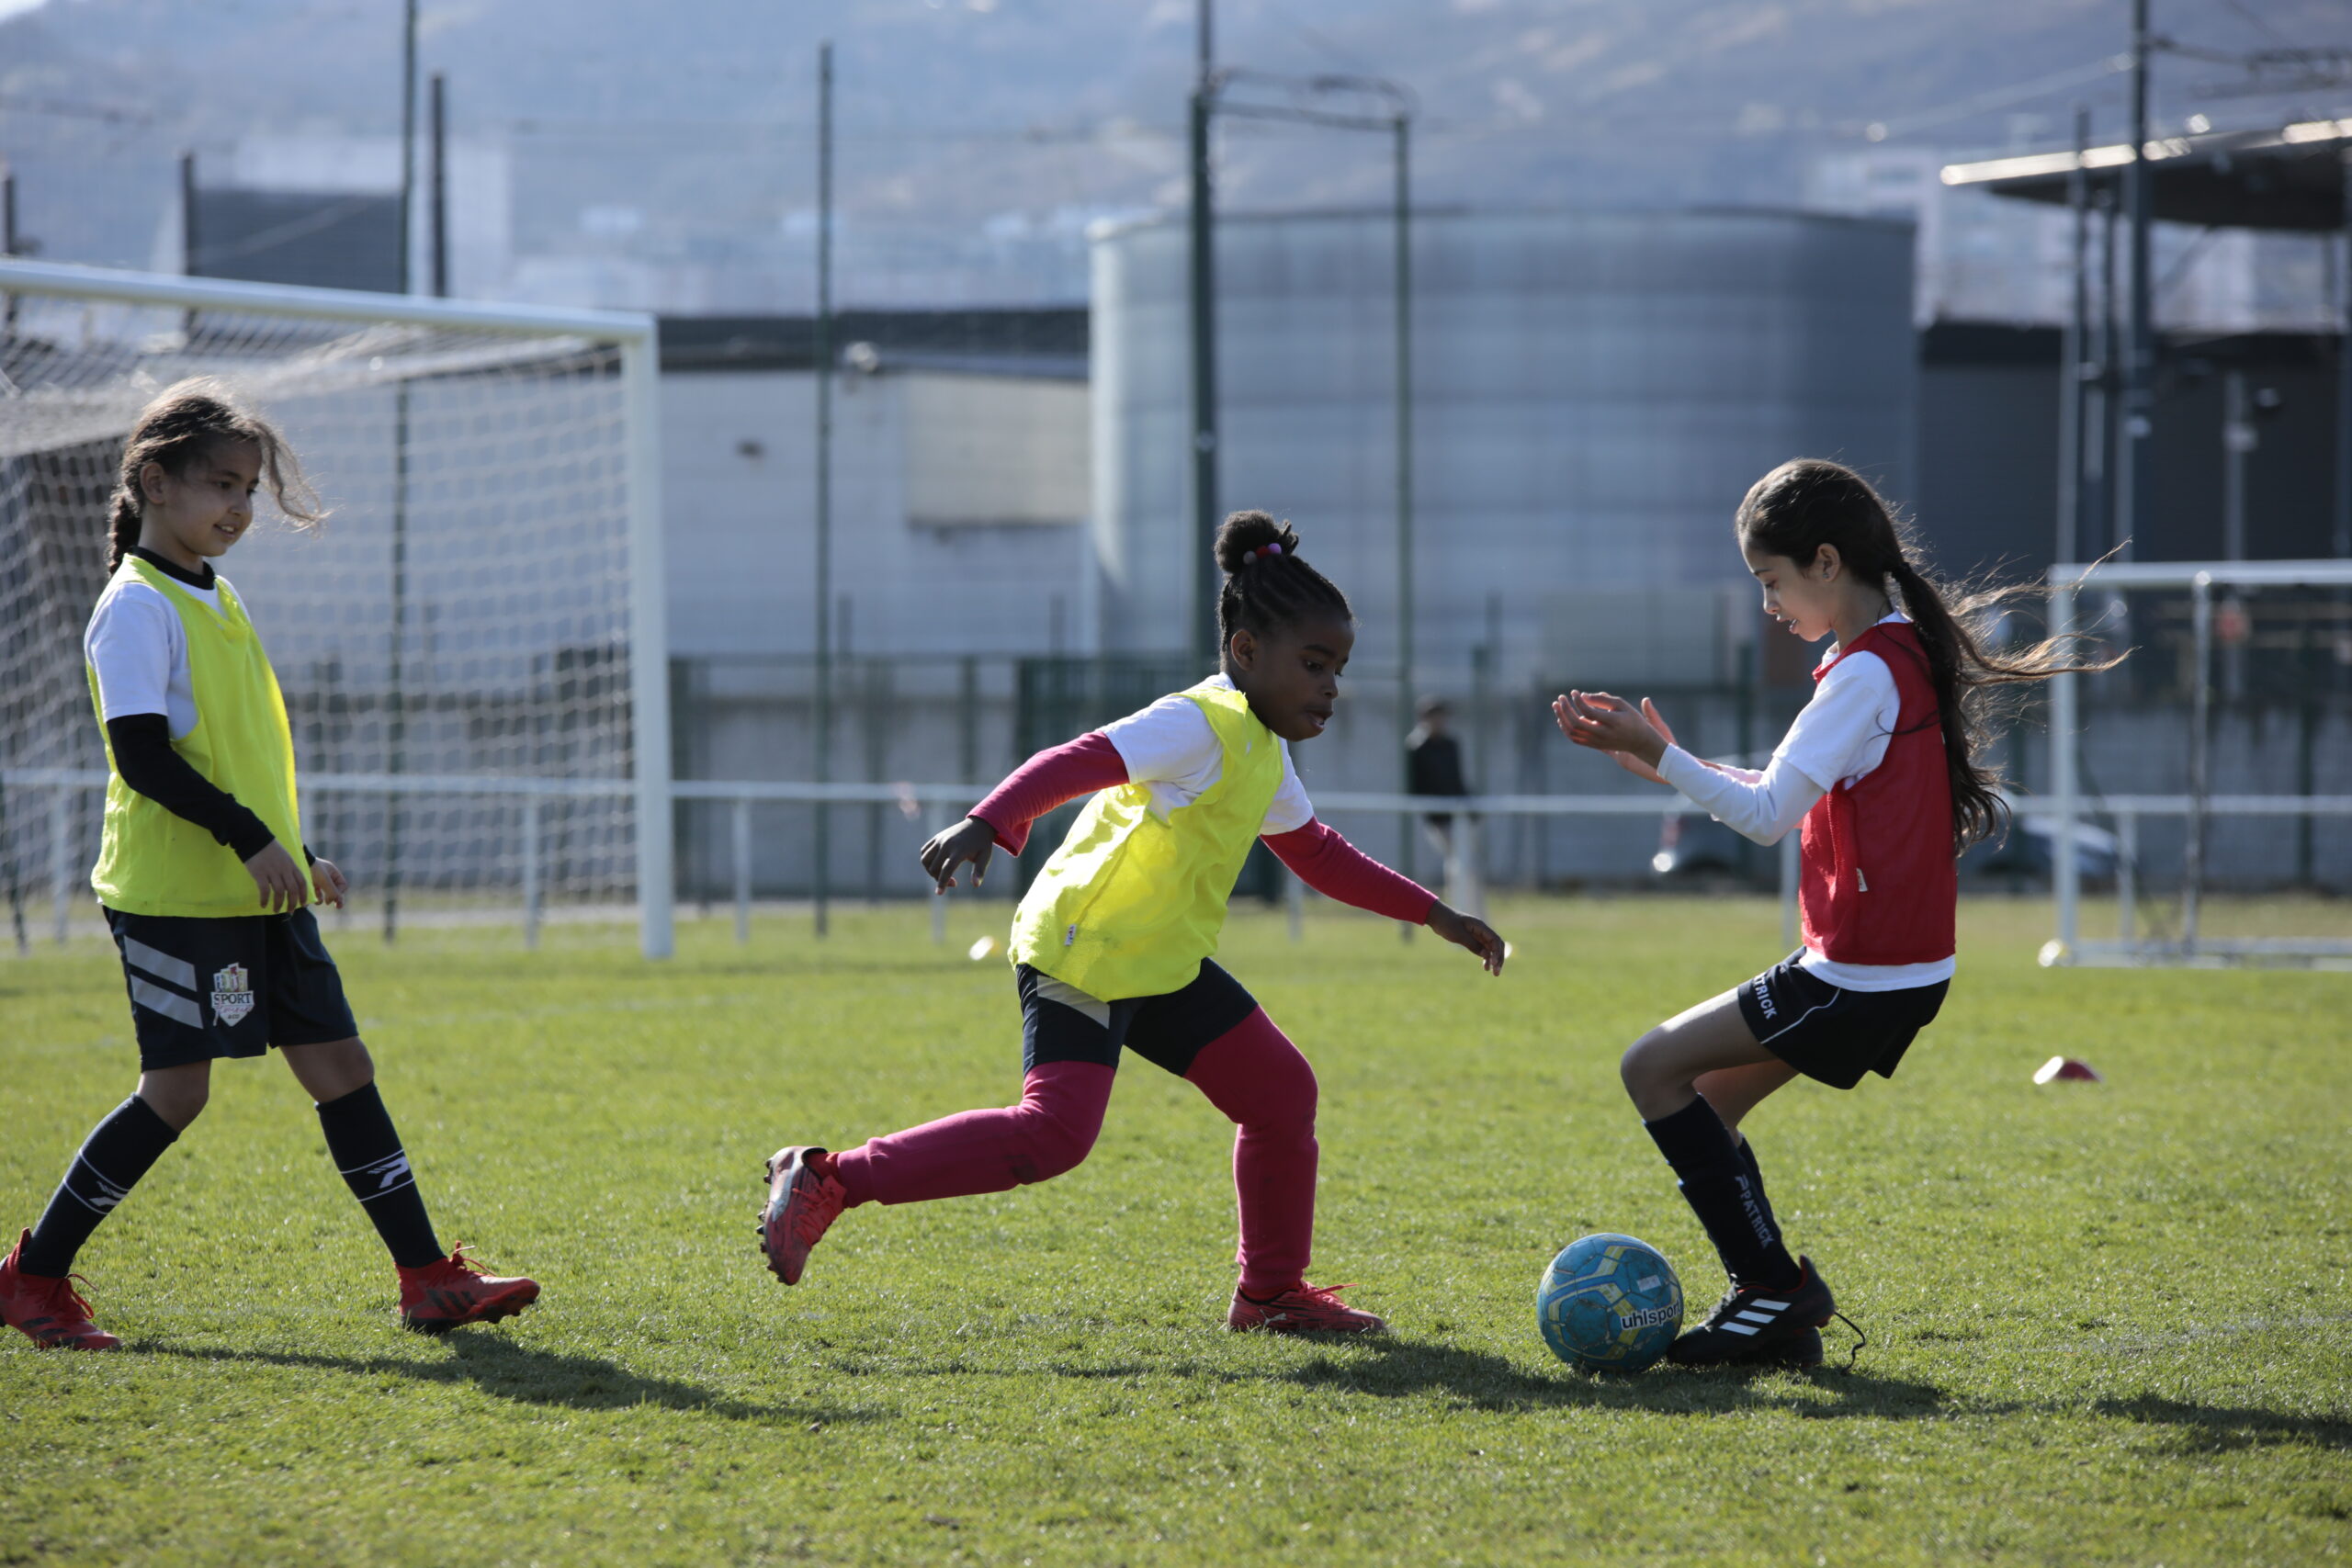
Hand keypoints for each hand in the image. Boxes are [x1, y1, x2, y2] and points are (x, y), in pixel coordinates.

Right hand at [243, 840, 310, 912]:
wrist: (254, 838)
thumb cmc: (269, 848)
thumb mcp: (285, 857)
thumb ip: (289, 868)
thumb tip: (292, 882)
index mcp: (292, 865)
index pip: (302, 882)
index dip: (304, 895)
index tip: (303, 904)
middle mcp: (284, 869)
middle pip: (293, 889)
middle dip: (292, 903)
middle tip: (289, 911)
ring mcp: (272, 871)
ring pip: (280, 891)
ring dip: (278, 903)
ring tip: (275, 910)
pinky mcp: (259, 873)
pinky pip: (264, 889)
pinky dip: (265, 899)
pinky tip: (263, 904)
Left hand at [310, 856, 348, 908]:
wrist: (296, 863)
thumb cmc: (313, 869)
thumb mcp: (325, 880)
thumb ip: (333, 891)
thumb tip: (338, 901)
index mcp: (333, 873)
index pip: (342, 885)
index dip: (340, 892)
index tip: (335, 896)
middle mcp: (327, 877)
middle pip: (335, 890)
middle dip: (335, 898)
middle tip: (338, 907)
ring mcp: (318, 881)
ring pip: (325, 894)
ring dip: (323, 899)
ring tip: (319, 902)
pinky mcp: (310, 884)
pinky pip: (315, 894)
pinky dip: (314, 898)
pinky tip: (311, 900)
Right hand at [919, 816, 997, 893]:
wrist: (978, 825)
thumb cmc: (982, 844)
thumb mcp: (985, 857)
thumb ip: (980, 871)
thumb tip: (976, 885)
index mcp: (959, 850)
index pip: (947, 869)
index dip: (942, 882)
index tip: (939, 893)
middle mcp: (947, 844)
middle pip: (934, 867)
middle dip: (940, 879)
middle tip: (954, 883)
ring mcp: (940, 840)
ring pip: (925, 860)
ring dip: (930, 870)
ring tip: (943, 874)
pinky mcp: (936, 837)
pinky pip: (924, 851)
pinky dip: (927, 860)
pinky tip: (938, 864)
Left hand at [1426, 902, 1505, 975]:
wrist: (1437, 917)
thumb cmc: (1447, 923)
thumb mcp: (1459, 935)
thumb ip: (1473, 945)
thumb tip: (1487, 955)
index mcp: (1480, 926)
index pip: (1495, 940)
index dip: (1497, 952)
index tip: (1494, 963)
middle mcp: (1482, 930)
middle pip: (1496, 945)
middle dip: (1499, 958)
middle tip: (1496, 972)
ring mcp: (1478, 935)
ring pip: (1491, 948)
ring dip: (1494, 960)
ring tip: (1494, 973)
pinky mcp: (1472, 939)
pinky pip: (1483, 949)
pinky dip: (1486, 958)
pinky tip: (1485, 968)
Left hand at [1552, 690, 1669, 772]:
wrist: (1639, 741)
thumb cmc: (1631, 719)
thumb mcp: (1621, 705)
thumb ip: (1602, 700)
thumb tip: (1582, 695)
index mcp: (1612, 722)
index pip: (1589, 712)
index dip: (1578, 701)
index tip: (1574, 692)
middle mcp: (1603, 734)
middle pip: (1577, 723)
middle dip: (1565, 709)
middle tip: (1560, 697)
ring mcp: (1597, 741)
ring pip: (1572, 732)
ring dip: (1561, 718)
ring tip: (1556, 705)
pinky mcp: (1593, 746)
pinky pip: (1574, 739)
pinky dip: (1565, 728)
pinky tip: (1562, 718)